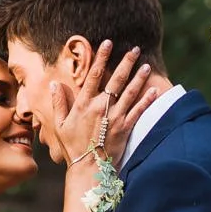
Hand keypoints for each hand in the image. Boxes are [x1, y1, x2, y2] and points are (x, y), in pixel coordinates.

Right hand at [42, 41, 153, 166]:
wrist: (88, 168)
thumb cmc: (72, 147)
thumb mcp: (60, 125)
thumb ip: (59, 103)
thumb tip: (55, 84)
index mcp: (84, 104)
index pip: (94, 75)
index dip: (101, 57)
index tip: (108, 43)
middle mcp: (100, 107)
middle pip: (116, 80)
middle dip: (126, 62)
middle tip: (134, 49)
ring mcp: (114, 117)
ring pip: (130, 93)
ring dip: (139, 77)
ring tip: (146, 65)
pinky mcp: (125, 128)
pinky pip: (138, 111)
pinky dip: (147, 100)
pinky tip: (155, 89)